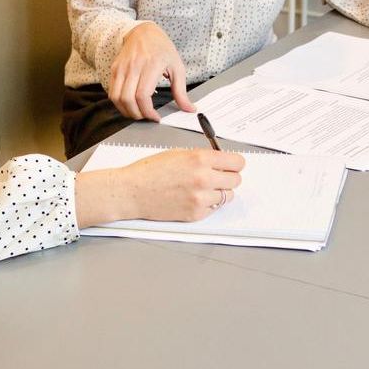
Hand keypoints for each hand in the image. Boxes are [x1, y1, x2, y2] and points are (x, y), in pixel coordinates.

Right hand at [75, 149, 244, 226]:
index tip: (231, 165)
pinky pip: (214, 208)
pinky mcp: (195, 214)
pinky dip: (208, 204)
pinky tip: (193, 198)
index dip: (234, 163)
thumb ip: (202, 157)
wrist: (132, 191)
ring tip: (203, 188)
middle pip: (236, 180)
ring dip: (220, 192)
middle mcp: (204, 179)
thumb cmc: (150, 171)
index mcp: (200, 159)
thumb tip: (221, 161)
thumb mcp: (178, 154)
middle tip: (218, 177)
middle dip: (228, 177)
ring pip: (228, 196)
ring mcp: (200, 199)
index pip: (237, 162)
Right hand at [108, 23, 195, 120]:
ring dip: (126, 111)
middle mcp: (133, 66)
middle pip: (128, 99)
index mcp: (151, 65)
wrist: (143, 32)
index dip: (148, 112)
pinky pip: (112, 92)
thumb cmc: (162, 48)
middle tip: (146, 117)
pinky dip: (119, 103)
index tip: (155, 117)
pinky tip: (130, 104)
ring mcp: (121, 68)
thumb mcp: (177, 67)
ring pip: (116, 98)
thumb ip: (181, 91)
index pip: (143, 95)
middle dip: (137, 114)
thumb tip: (189, 109)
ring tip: (138, 112)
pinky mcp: (114, 70)